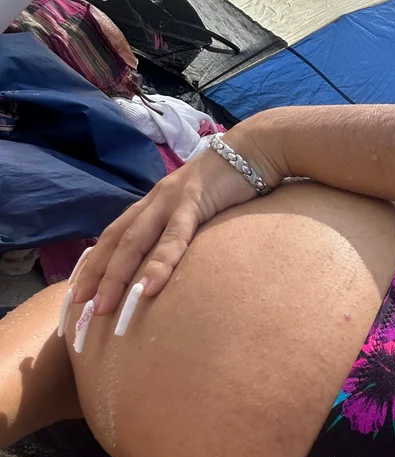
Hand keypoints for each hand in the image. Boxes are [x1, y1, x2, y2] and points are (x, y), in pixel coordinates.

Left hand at [70, 145, 263, 320]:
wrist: (253, 151)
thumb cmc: (230, 183)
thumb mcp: (199, 208)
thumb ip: (183, 227)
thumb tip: (177, 258)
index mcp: (153, 203)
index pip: (115, 234)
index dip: (96, 262)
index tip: (80, 291)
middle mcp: (154, 201)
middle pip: (115, 240)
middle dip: (96, 274)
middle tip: (80, 305)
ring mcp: (171, 201)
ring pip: (135, 241)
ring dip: (117, 275)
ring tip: (105, 305)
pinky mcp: (194, 203)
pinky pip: (174, 238)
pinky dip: (159, 263)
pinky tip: (148, 287)